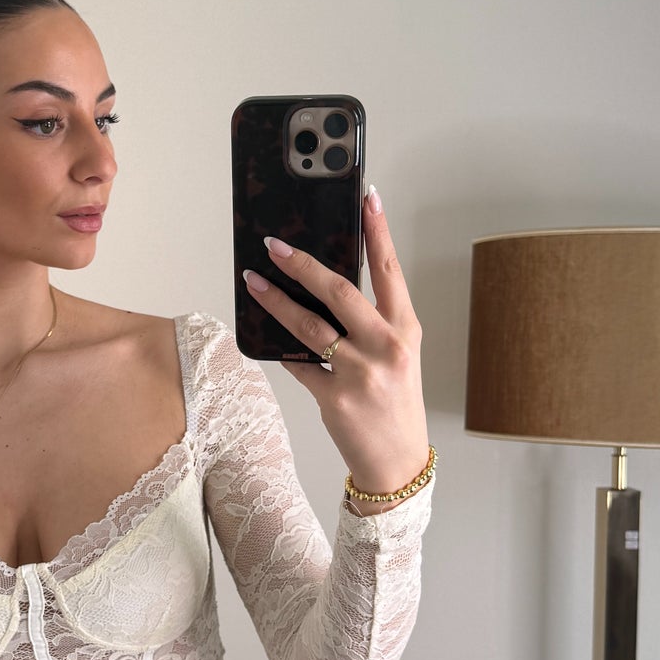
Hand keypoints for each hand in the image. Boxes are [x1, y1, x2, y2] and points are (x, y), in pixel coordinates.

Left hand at [242, 185, 428, 497]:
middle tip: (276, 245)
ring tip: (254, 281)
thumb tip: (323, 288)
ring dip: (275, 301)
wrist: (397, 462)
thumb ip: (370, 324)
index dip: (378, 232)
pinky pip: (298, 365)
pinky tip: (267, 336)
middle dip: (302, 264)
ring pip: (309, 325)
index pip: (390, 271)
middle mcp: (386, 347)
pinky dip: (282, 351)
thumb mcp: (396, 357)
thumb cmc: (395, 404)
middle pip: (339, 291)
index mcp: (405, 330)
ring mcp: (359, 373)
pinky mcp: (334, 398)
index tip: (368, 198)